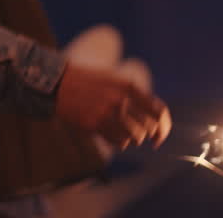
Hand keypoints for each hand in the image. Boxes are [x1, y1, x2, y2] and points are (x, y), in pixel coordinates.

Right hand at [55, 63, 171, 149]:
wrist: (58, 83)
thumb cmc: (88, 81)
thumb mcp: (114, 80)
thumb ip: (135, 94)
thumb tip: (157, 116)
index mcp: (128, 86)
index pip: (159, 112)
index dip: (164, 127)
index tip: (160, 136)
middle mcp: (120, 99)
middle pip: (149, 128)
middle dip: (146, 134)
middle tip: (138, 135)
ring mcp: (107, 112)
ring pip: (136, 138)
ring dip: (132, 139)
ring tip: (121, 132)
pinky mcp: (94, 124)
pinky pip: (119, 142)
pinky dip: (119, 142)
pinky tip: (110, 133)